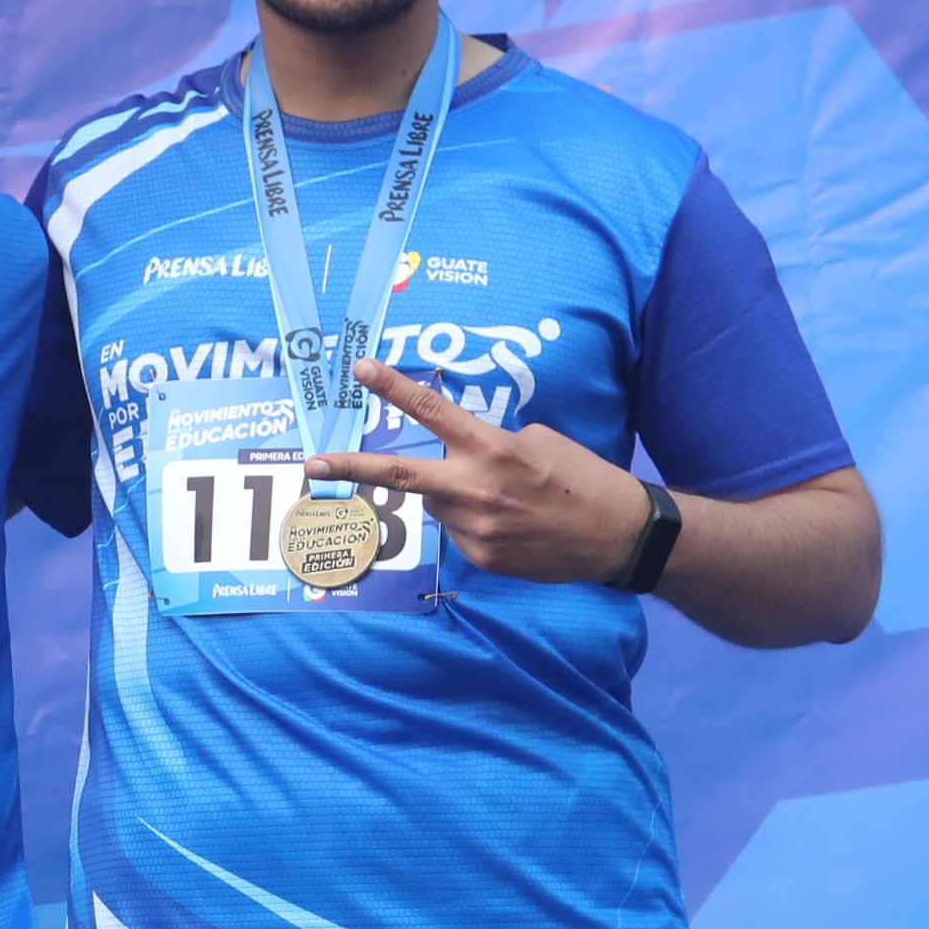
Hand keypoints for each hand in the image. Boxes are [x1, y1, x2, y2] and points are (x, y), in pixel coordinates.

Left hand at [338, 361, 655, 585]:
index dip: (393, 387)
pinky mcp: (480, 557)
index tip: (360, 370)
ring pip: (438, 503)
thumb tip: (459, 453)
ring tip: (505, 499)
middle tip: (312, 465)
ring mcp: (474, 528)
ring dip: (456, 495)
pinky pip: (460, 531)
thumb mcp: (539, 441)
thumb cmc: (581, 477)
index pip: (432, 411)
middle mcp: (474, 489)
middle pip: (398, 477)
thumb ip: (489, 443)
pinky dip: (476, 521)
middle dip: (350, 469)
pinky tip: (514, 524)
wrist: (616, 535)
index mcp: (492, 448)